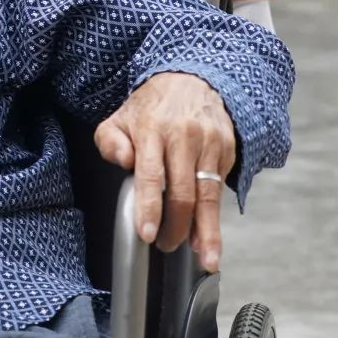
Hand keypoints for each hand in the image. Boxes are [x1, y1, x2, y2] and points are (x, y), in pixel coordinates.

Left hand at [94, 72, 235, 271]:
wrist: (192, 79)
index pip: (150, 174)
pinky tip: (207, 232)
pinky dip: (214, 214)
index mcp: (151, 128)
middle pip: (182, 193)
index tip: (147, 233)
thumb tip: (123, 162)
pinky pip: (220, 189)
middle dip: (175, 227)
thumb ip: (110, 142)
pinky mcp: (226, 149)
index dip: (149, 207)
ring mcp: (209, 143)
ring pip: (208, 196)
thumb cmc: (153, 107)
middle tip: (165, 245)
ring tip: (206, 258)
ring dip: (207, 232)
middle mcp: (183, 135)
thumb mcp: (120, 117)